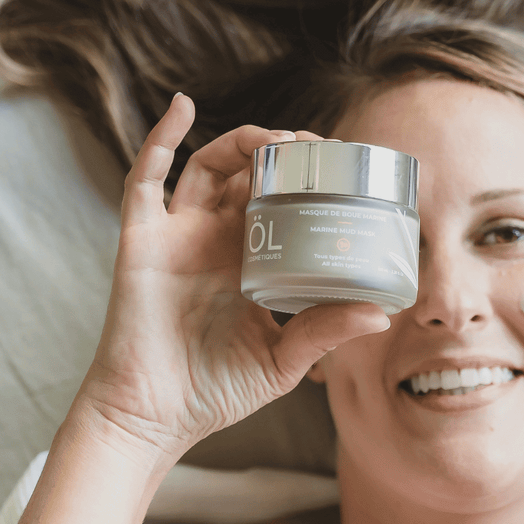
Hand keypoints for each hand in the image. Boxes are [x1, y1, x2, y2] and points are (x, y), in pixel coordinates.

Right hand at [75, 94, 389, 456]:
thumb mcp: (283, 360)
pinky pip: (144, 177)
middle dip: (286, 154)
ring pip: (209, 166)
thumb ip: (325, 332)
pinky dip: (161, 136)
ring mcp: (178, 235)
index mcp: (249, 264)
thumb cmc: (214, 392)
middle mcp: (215, 241)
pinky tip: (184, 106)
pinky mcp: (143, 238)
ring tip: (280, 139)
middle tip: (322, 149)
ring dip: (243, 142)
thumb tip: (381, 315)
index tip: (345, 167)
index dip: (309, 181)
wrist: (154, 417)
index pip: (283, 205)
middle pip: (252, 177)